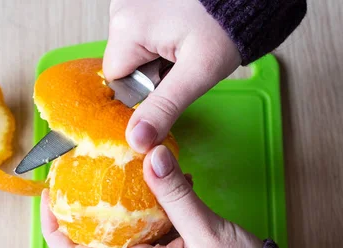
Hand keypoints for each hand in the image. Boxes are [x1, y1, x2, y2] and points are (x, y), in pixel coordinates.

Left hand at [41, 145, 261, 247]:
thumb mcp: (208, 234)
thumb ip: (176, 195)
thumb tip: (149, 156)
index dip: (55, 228)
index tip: (50, 196)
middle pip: (97, 244)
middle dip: (88, 208)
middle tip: (92, 170)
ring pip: (126, 239)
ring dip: (126, 208)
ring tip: (136, 171)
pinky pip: (151, 241)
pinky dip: (154, 216)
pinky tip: (173, 191)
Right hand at [104, 0, 240, 152]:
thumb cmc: (226, 27)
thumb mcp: (197, 73)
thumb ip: (164, 108)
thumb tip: (136, 140)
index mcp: (126, 28)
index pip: (117, 80)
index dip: (144, 89)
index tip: (172, 79)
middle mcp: (121, 10)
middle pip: (126, 63)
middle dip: (152, 70)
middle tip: (183, 59)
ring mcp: (131, 1)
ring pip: (135, 49)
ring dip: (158, 55)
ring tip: (185, 42)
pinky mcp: (143, 0)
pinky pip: (143, 32)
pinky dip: (161, 38)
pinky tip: (181, 31)